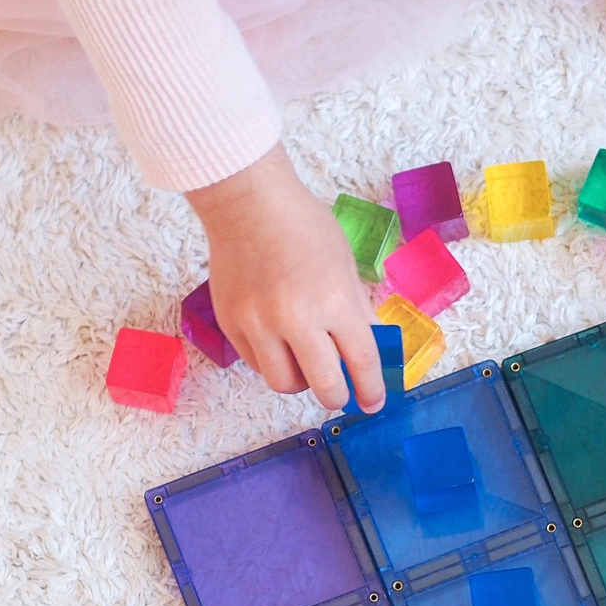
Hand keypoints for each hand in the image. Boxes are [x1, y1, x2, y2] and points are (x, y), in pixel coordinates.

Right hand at [185, 145, 384, 412]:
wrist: (246, 203)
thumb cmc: (304, 226)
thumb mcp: (346, 264)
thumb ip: (359, 309)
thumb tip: (374, 348)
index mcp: (334, 300)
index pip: (361, 361)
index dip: (372, 389)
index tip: (374, 402)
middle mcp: (296, 318)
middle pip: (323, 386)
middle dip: (338, 396)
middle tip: (341, 392)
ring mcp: (258, 323)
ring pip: (283, 383)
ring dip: (301, 382)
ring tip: (307, 364)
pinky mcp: (231, 323)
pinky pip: (256, 363)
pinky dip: (272, 362)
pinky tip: (280, 345)